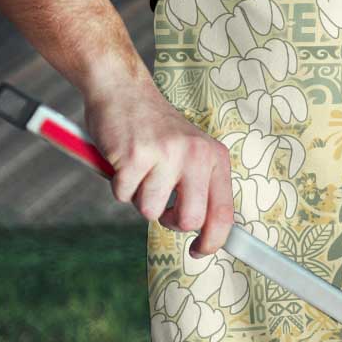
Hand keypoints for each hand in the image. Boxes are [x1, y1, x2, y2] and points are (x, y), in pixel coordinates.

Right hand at [84, 79, 233, 257]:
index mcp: (215, 157)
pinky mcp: (135, 156)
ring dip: (139, 197)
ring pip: (150, 211)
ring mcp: (166, 154)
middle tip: (160, 203)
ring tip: (140, 170)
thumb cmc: (155, 129)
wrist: (123, 89)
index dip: (213, 241)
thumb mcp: (191, 152)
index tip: (200, 251)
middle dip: (170, 221)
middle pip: (189, 220)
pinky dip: (118, 185)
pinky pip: (123, 195)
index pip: (223, 212)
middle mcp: (196, 155)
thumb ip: (200, 186)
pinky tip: (123, 160)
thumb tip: (207, 233)